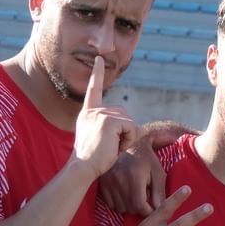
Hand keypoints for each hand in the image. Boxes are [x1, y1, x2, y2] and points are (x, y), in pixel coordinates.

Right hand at [72, 55, 138, 177]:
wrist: (82, 167)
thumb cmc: (93, 159)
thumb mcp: (104, 140)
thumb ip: (118, 130)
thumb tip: (142, 128)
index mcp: (88, 113)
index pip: (94, 89)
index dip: (97, 73)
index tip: (98, 58)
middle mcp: (93, 110)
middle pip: (124, 114)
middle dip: (124, 132)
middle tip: (109, 146)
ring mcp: (100, 114)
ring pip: (130, 122)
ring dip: (127, 137)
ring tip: (110, 147)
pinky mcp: (109, 121)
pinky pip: (132, 128)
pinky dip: (128, 140)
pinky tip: (114, 147)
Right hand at [99, 121, 188, 214]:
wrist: (128, 144)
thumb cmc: (147, 158)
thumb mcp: (157, 172)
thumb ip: (159, 191)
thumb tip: (159, 209)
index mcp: (135, 177)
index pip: (140, 206)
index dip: (148, 211)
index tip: (152, 207)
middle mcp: (119, 180)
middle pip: (130, 209)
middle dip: (140, 209)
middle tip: (145, 201)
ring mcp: (109, 182)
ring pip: (120, 208)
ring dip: (129, 207)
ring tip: (136, 196)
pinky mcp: (103, 183)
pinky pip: (111, 204)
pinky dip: (119, 203)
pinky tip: (125, 195)